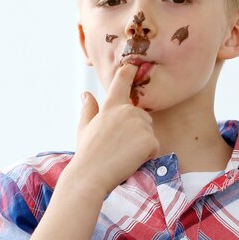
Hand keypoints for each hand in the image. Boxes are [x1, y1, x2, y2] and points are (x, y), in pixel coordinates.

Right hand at [69, 64, 159, 194]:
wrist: (91, 175)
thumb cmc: (87, 154)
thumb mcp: (84, 128)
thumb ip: (88, 109)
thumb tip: (85, 94)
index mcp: (111, 106)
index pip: (122, 81)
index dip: (130, 71)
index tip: (135, 64)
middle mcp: (127, 110)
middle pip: (143, 116)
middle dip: (137, 131)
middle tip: (119, 147)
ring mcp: (139, 124)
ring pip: (149, 133)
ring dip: (141, 145)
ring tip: (124, 154)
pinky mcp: (149, 139)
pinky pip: (154, 147)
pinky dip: (146, 156)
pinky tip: (131, 160)